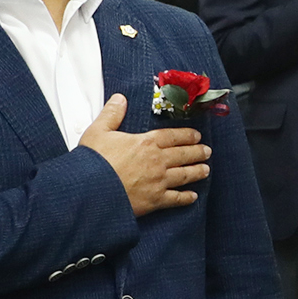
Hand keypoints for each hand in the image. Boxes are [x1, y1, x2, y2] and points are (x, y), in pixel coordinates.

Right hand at [78, 96, 209, 215]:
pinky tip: (193, 197)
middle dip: (198, 152)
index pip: (173, 136)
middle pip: (184, 155)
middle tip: (207, 151)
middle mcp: (157, 161)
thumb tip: (120, 98)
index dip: (187, 135)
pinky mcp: (155, 200)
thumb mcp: (98, 131)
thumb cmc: (93, 161)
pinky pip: (176, 198)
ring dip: (198, 172)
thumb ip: (112, 114)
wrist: (90, 190)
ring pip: (185, 175)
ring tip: (206, 170)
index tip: (196, 136)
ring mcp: (159, 181)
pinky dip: (186, 197)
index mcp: (146, 143)